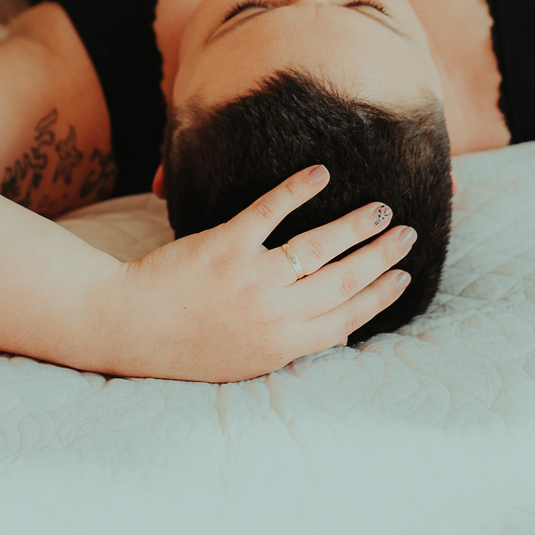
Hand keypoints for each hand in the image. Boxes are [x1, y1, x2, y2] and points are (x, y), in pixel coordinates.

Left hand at [107, 164, 415, 381]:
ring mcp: (251, 279)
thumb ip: (289, 345)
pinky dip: (296, 189)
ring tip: (380, 206)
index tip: (404, 274)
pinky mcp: (225, 246)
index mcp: (282, 345)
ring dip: (355, 225)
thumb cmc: (185, 346)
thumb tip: (335, 333)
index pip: (347, 317)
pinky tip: (318, 172)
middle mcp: (274, 314)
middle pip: (344, 279)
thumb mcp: (245, 362)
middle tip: (406, 232)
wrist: (127, 327)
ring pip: (318, 247)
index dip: (381, 294)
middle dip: (381, 255)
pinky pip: (268, 211)